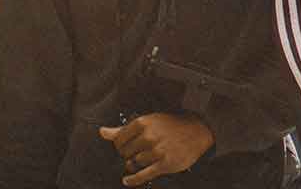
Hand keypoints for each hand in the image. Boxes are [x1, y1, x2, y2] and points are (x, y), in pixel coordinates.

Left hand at [99, 112, 213, 185]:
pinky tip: (127, 180)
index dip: (120, 145)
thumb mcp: (149, 121)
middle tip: (137, 152)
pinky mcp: (164, 164)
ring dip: (135, 164)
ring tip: (143, 160)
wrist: (198, 130)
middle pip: (125, 153)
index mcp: (143, 123)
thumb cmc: (172, 125)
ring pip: (134, 163)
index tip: (126, 146)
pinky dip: (132, 180)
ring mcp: (156, 151)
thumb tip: (102, 132)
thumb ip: (123, 129)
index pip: (118, 140)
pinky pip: (142, 175)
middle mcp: (148, 136)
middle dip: (128, 155)